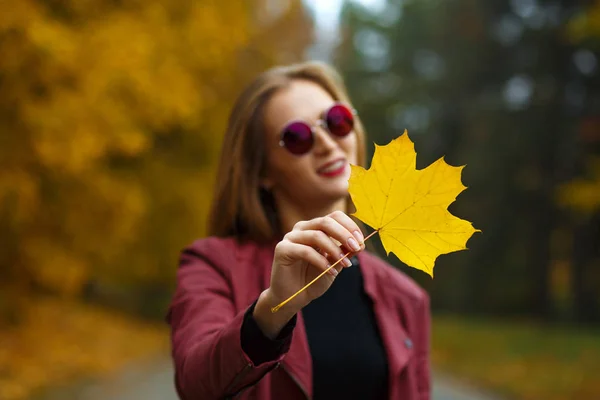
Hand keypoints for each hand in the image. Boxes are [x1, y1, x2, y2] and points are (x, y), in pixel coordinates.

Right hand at [253, 211, 364, 337]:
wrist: (292, 297)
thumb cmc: (312, 279)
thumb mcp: (334, 264)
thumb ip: (344, 253)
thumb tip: (361, 244)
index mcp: (315, 227)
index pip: (334, 216)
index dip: (350, 226)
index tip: (361, 241)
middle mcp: (302, 228)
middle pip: (326, 222)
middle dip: (344, 234)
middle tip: (356, 248)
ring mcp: (291, 237)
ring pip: (316, 235)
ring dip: (335, 250)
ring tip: (346, 264)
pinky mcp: (282, 249)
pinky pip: (305, 251)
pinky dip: (321, 261)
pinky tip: (330, 272)